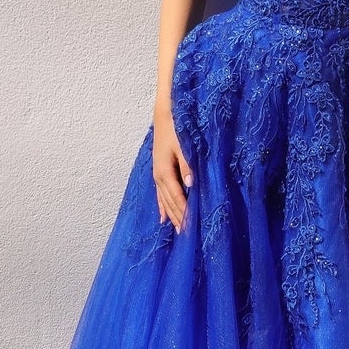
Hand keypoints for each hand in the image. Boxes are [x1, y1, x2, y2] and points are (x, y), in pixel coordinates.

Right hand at [152, 103, 192, 231]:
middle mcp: (158, 176)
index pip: (177, 197)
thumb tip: (191, 184)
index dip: (184, 212)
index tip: (191, 227)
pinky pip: (160, 194)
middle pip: (169, 202)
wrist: (165, 113)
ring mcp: (157, 174)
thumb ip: (188, 165)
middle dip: (178, 218)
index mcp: (165, 171)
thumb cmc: (177, 127)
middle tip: (188, 235)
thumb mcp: (184, 145)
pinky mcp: (158, 170)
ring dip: (171, 215)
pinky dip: (162, 206)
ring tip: (178, 230)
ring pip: (164, 200)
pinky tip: (163, 218)